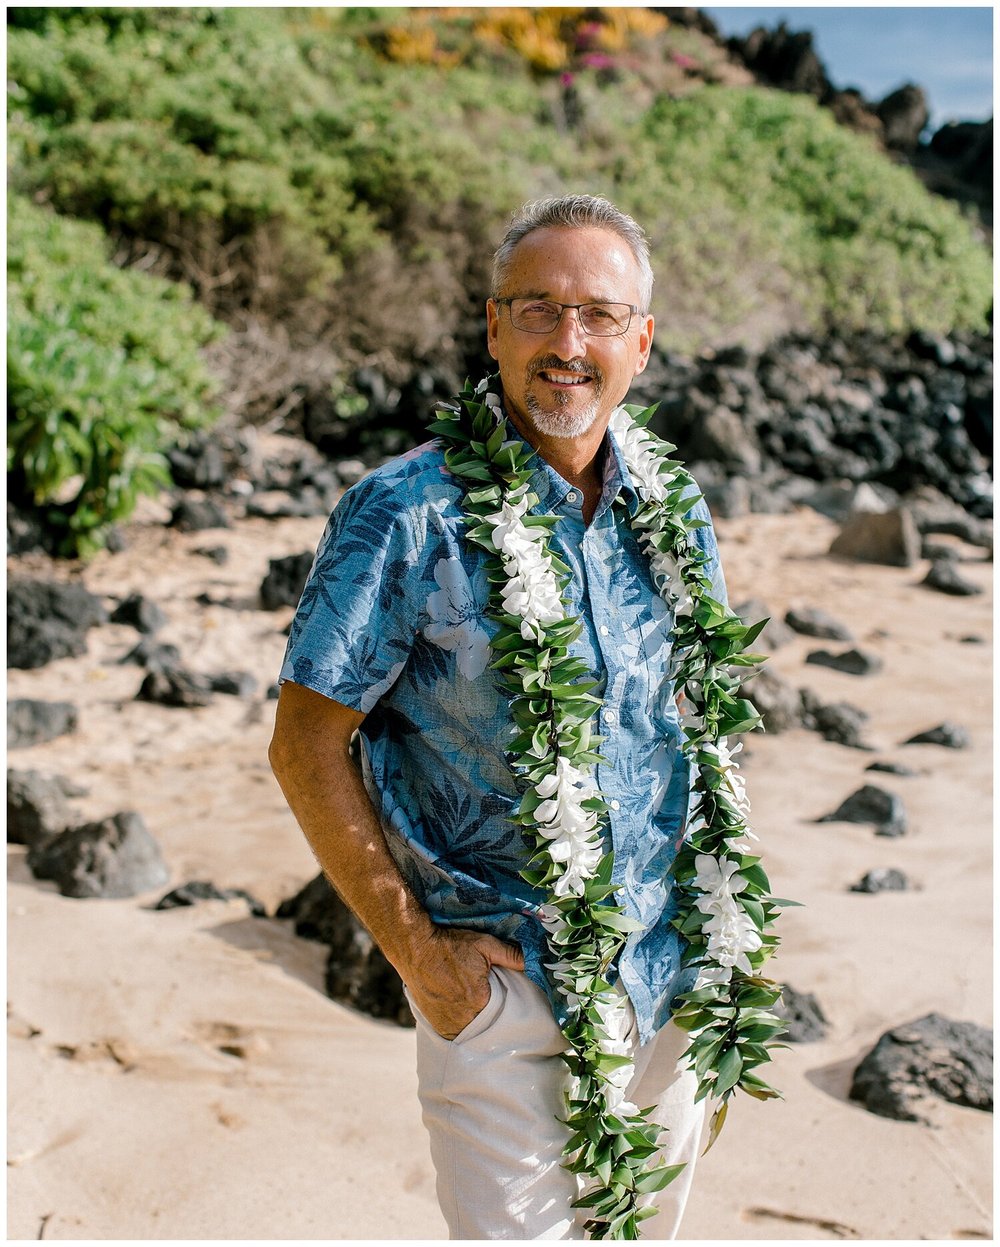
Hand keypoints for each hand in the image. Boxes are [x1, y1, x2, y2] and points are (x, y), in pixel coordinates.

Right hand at [404, 926, 524, 1039]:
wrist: (415, 948)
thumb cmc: (450, 945)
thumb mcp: (485, 945)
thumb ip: (511, 956)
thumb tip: (536, 961)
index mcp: (479, 1001)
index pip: (503, 1014)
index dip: (506, 1008)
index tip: (507, 1001)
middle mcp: (463, 1018)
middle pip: (487, 1025)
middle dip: (492, 1018)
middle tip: (491, 1004)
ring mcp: (447, 1024)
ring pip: (471, 1032)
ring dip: (476, 1025)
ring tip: (476, 1009)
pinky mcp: (435, 1025)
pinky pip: (455, 1033)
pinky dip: (461, 1027)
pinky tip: (463, 1014)